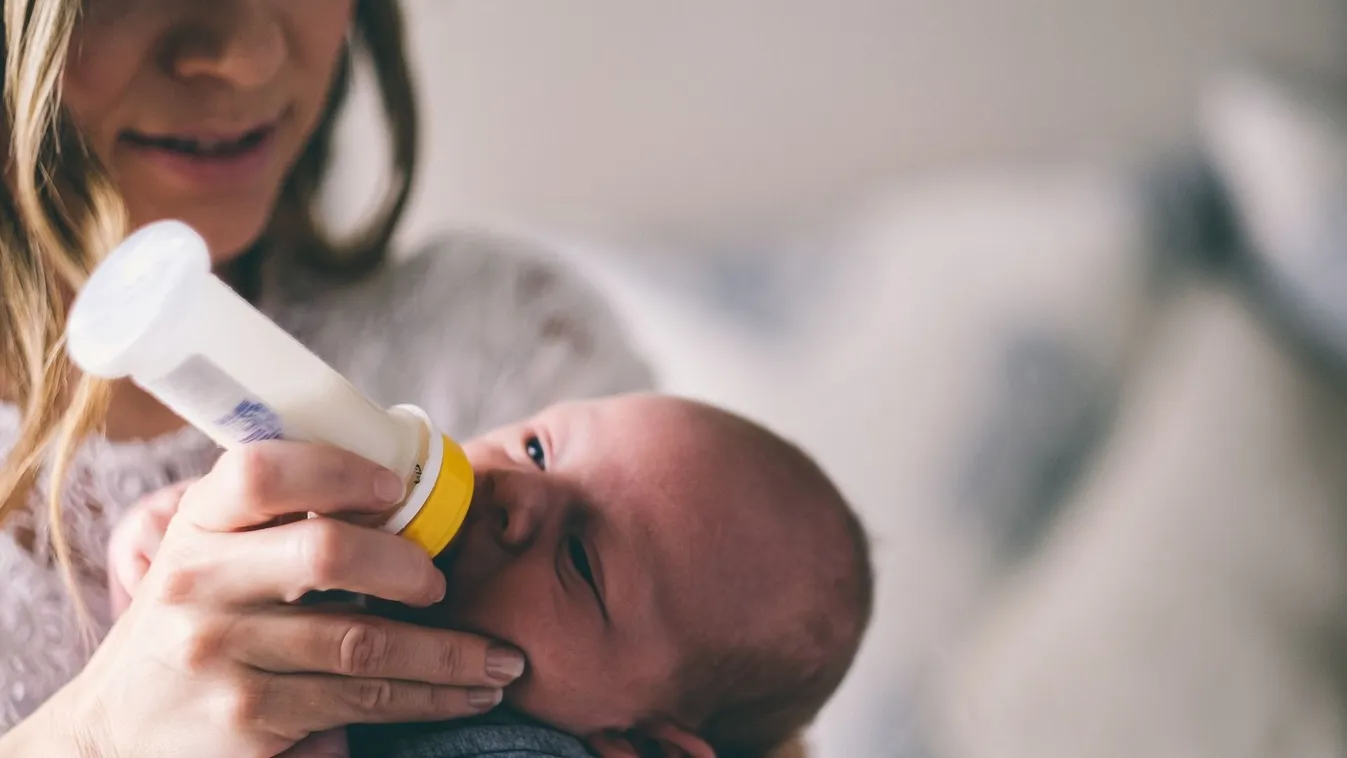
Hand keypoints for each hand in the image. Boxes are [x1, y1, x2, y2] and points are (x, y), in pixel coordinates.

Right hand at [25, 442, 522, 757]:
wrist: (118, 730)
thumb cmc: (196, 622)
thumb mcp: (211, 557)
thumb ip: (277, 521)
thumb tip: (400, 490)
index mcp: (198, 524)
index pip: (263, 470)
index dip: (339, 471)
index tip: (396, 488)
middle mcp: (199, 582)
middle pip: (327, 552)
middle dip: (408, 567)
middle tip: (442, 584)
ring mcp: (221, 652)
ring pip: (364, 642)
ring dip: (451, 652)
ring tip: (501, 657)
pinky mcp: (249, 715)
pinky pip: (361, 699)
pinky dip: (430, 697)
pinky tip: (468, 691)